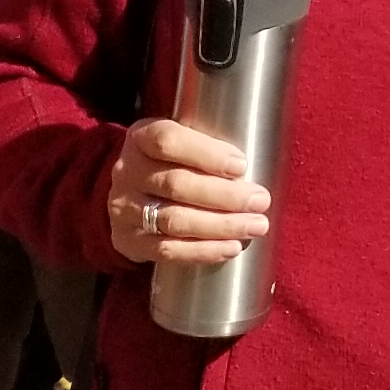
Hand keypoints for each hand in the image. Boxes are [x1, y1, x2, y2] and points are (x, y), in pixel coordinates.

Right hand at [110, 118, 277, 272]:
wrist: (137, 197)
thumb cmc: (177, 164)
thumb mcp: (186, 142)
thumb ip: (213, 145)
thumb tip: (265, 163)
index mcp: (141, 139)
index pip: (166, 141)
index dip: (206, 154)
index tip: (242, 166)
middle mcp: (127, 172)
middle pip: (176, 184)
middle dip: (225, 195)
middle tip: (260, 201)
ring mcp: (124, 208)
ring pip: (173, 219)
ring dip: (220, 225)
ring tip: (255, 226)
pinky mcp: (128, 240)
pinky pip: (166, 249)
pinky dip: (202, 250)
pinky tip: (230, 248)